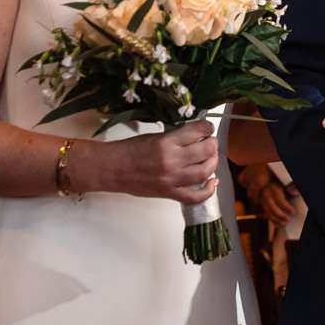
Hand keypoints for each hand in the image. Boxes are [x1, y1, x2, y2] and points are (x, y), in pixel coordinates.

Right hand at [99, 119, 219, 203]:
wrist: (112, 168)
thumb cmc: (129, 151)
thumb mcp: (155, 136)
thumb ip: (177, 137)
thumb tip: (197, 135)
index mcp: (166, 142)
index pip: (199, 130)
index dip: (208, 128)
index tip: (208, 128)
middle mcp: (171, 160)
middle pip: (207, 150)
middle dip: (213, 144)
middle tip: (210, 142)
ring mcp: (171, 178)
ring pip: (205, 171)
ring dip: (212, 163)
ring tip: (210, 158)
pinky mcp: (169, 193)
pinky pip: (195, 196)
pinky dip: (208, 190)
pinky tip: (212, 182)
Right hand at [254, 179, 299, 224]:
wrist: (264, 181)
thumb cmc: (277, 182)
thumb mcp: (283, 182)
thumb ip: (290, 187)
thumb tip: (295, 193)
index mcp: (273, 188)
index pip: (279, 200)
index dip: (287, 207)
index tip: (293, 212)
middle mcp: (266, 195)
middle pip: (272, 208)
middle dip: (281, 215)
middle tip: (288, 219)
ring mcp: (263, 200)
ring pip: (268, 213)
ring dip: (277, 220)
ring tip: (284, 223)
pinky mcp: (262, 205)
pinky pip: (267, 214)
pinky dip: (273, 221)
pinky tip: (279, 225)